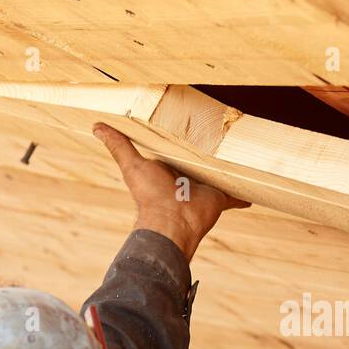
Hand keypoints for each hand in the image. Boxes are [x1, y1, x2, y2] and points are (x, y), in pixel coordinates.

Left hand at [93, 122, 248, 260]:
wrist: (172, 222)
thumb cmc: (151, 195)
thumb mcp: (132, 165)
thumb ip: (119, 146)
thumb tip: (96, 126)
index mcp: (168, 168)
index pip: (176, 150)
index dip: (181, 140)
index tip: (189, 126)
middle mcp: (187, 178)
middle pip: (200, 161)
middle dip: (207, 154)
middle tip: (219, 137)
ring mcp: (204, 187)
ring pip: (218, 175)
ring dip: (226, 169)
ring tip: (239, 157)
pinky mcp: (220, 197)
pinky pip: (235, 195)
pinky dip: (242, 195)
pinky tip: (252, 192)